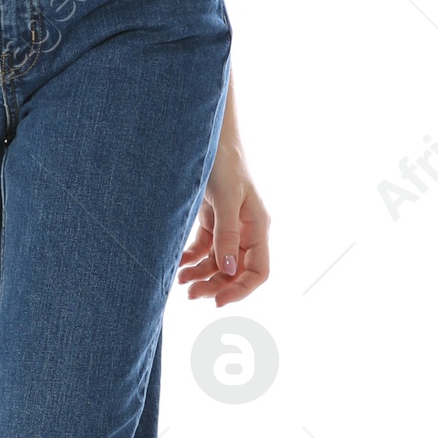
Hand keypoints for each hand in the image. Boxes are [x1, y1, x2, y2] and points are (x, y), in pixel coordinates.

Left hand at [177, 143, 269, 304]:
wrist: (207, 136)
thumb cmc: (223, 161)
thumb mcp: (226, 198)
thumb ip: (227, 234)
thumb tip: (228, 269)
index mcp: (257, 227)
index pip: (259, 270)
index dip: (241, 290)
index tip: (218, 301)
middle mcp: (245, 230)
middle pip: (235, 271)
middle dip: (215, 285)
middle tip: (190, 294)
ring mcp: (228, 226)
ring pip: (218, 263)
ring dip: (201, 275)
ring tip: (180, 281)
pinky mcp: (211, 220)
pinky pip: (204, 249)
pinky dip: (191, 260)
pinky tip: (178, 264)